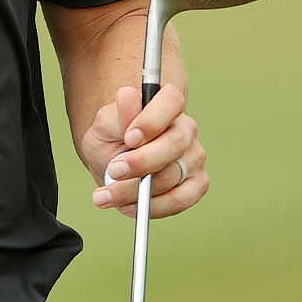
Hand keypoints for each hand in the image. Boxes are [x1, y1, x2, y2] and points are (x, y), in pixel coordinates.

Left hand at [80, 85, 208, 219]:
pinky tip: (128, 206)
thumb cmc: (113, 139)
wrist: (115, 162)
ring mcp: (194, 158)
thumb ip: (118, 114)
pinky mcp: (196, 185)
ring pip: (173, 176)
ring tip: (106, 194)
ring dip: (136, 190)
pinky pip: (180, 200)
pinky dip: (153, 207)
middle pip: (175, 143)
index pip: (171, 101)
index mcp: (166, 105)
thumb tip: (127, 95)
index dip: (152, 120)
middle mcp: (185, 129)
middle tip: (113, 170)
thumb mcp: (105, 124)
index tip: (129, 137)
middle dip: (142, 161)